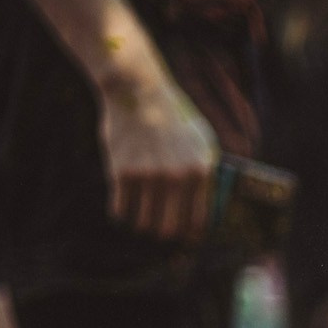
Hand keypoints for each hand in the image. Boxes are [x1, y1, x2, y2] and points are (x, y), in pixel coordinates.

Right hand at [96, 71, 218, 241]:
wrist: (139, 92)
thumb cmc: (173, 118)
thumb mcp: (202, 142)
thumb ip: (207, 176)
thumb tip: (206, 212)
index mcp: (201, 172)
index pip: (198, 222)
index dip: (189, 234)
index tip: (182, 236)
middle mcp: (177, 177)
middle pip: (170, 229)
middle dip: (164, 233)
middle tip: (158, 228)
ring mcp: (149, 176)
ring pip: (144, 224)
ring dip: (141, 224)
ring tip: (140, 215)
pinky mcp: (123, 172)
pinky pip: (121, 211)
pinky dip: (122, 213)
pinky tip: (123, 205)